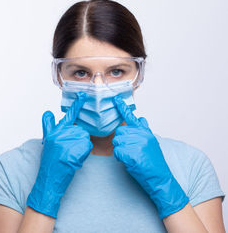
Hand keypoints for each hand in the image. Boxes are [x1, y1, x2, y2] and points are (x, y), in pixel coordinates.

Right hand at [27, 92, 92, 218]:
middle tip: (67, 151)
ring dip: (81, 147)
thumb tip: (48, 112)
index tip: (84, 94)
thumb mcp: (48, 141)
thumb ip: (49, 126)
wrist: (49, 178)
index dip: (77, 104)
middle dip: (78, 140)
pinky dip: (84, 153)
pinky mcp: (75, 151)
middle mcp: (61, 134)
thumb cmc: (50, 160)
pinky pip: (87, 147)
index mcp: (56, 131)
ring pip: (85, 139)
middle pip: (80, 131)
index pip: (69, 116)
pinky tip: (74, 159)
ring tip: (70, 155)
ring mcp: (68, 142)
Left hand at [112, 96, 188, 219]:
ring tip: (131, 157)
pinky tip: (129, 161)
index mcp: (145, 132)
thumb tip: (140, 118)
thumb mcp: (151, 143)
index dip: (123, 107)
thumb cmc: (154, 162)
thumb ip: (144, 130)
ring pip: (117, 142)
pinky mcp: (133, 154)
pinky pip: (117, 152)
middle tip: (130, 151)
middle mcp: (142, 135)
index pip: (132, 117)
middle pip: (119, 133)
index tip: (116, 99)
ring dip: (120, 151)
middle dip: (121, 142)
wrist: (161, 178)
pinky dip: (120, 158)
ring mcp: (138, 144)